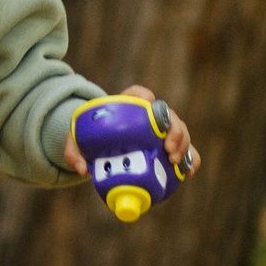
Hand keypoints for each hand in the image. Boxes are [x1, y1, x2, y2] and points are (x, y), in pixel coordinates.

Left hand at [63, 82, 201, 177]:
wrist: (102, 145)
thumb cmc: (91, 137)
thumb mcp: (77, 141)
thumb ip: (73, 151)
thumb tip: (82, 169)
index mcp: (128, 105)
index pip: (139, 93)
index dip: (145, 96)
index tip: (149, 104)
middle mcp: (150, 115)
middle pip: (167, 114)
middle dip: (173, 129)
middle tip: (167, 148)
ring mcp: (162, 131)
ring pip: (181, 130)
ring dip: (183, 144)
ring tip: (174, 161)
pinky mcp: (170, 147)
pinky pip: (188, 151)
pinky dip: (191, 159)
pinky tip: (188, 171)